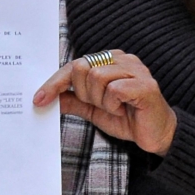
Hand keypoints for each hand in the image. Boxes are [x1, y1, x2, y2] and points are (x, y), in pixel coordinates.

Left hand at [33, 50, 176, 155]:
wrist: (156, 135)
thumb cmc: (128, 118)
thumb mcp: (94, 110)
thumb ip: (74, 100)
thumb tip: (49, 98)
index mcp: (110, 60)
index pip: (75, 65)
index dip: (54, 82)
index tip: (38, 99)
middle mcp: (123, 59)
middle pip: (82, 68)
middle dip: (85, 94)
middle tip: (101, 105)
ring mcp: (136, 69)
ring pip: (96, 78)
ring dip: (101, 101)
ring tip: (115, 108)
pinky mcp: (145, 85)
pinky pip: (114, 90)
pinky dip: (113, 105)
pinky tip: (124, 110)